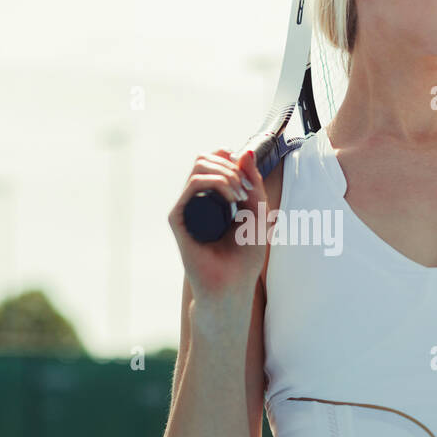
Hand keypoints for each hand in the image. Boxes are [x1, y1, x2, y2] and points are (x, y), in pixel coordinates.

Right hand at [168, 147, 267, 301]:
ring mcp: (186, 207)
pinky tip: (231, 199)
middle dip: (232, 166)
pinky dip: (216, 182)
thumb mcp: (259, 213)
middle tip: (247, 191)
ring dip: (226, 173)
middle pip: (206, 158)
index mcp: (212, 197)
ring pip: (200, 165)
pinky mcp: (178, 217)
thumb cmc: (244, 257)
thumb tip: (245, 151)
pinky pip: (193, 184)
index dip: (232, 159)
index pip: (215, 160)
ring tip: (241, 196)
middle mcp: (196, 200)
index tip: (249, 182)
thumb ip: (253, 183)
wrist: (231, 286)